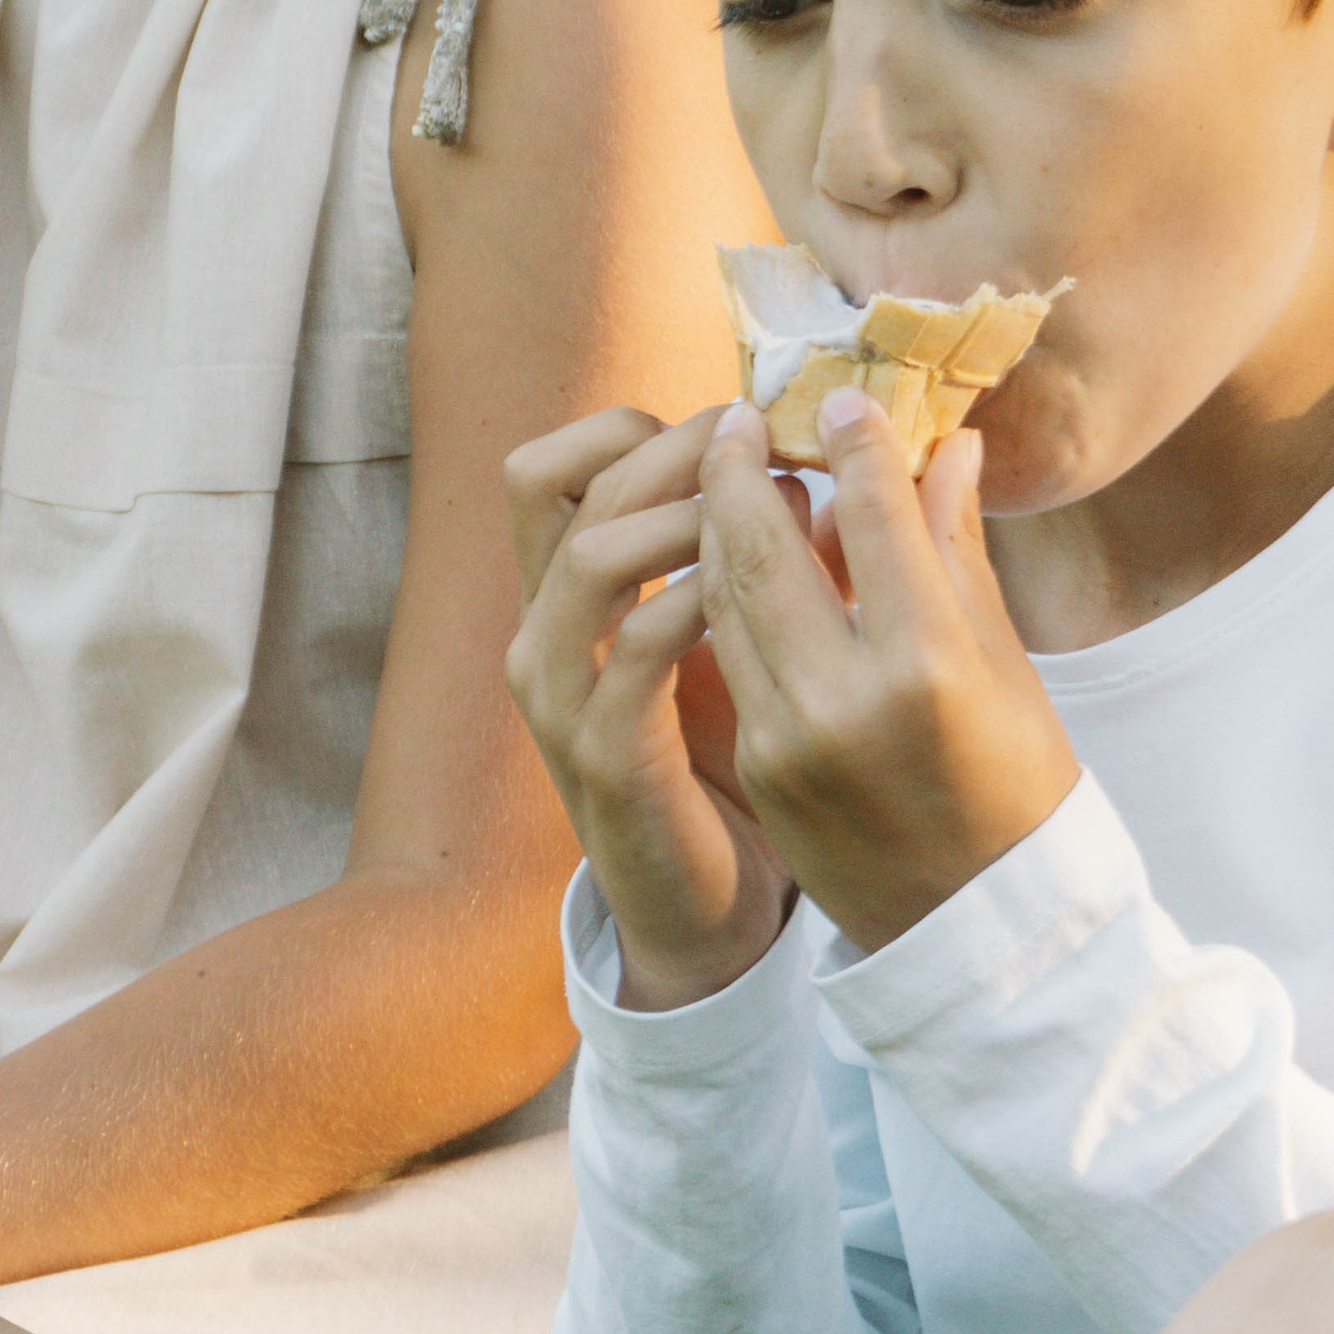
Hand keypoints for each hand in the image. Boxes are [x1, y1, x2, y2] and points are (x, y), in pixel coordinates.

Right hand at [505, 404, 797, 1009]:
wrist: (702, 905)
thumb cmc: (717, 757)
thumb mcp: (712, 635)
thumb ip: (726, 553)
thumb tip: (794, 457)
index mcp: (558, 597)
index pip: (546, 467)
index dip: (630, 429)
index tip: (729, 428)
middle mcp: (539, 632)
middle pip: (568, 487)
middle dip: (676, 452)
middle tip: (767, 450)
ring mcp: (560, 696)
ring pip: (592, 556)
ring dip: (688, 515)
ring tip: (773, 510)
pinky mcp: (604, 755)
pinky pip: (637, 651)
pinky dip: (700, 602)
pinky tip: (759, 593)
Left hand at [693, 387, 1080, 951]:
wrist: (978, 928)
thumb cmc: (1017, 787)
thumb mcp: (1003, 665)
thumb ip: (955, 551)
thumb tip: (947, 445)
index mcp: (927, 667)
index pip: (877, 519)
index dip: (857, 445)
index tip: (843, 397)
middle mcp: (844, 699)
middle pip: (766, 547)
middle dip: (746, 469)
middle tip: (742, 416)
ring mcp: (786, 737)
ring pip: (726, 595)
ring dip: (720, 524)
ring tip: (730, 474)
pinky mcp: (755, 764)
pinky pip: (729, 654)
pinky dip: (726, 593)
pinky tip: (735, 556)